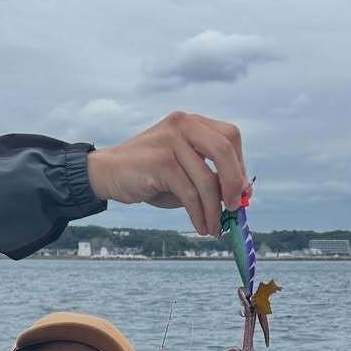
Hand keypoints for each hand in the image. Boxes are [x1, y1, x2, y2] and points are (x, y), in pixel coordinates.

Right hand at [86, 111, 248, 237]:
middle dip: (234, 184)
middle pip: (224, 150)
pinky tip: (200, 226)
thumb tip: (241, 197)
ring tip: (214, 228)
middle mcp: (183, 125)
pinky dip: (199, 214)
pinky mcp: (160, 162)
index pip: (230, 136)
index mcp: (192, 122)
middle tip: (234, 209)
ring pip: (207, 179)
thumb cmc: (151, 174)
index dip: (239, 166)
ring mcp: (171, 141)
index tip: (240, 193)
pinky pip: (190, 194)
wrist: (108, 173)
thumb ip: (211, 176)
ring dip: (214, 210)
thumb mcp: (185, 171)